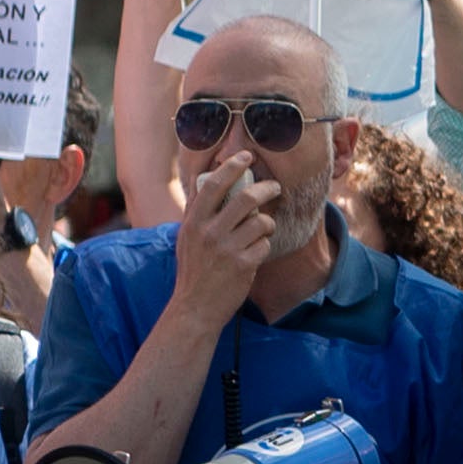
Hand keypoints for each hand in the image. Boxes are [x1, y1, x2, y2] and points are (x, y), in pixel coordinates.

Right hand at [176, 148, 286, 293]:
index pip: (213, 184)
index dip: (232, 166)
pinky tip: (256, 253)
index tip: (246, 156)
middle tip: (275, 187)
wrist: (195, 307)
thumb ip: (198, 213)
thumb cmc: (193, 270)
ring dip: (267, 223)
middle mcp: (209, 232)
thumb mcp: (187, 238)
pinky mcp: (244, 265)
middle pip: (246, 198)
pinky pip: (265, 244)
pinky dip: (264, 246)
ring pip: (261, 222)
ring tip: (263, 229)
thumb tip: (210, 182)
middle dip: (266, 189)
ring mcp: (227, 249)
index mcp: (194, 222)